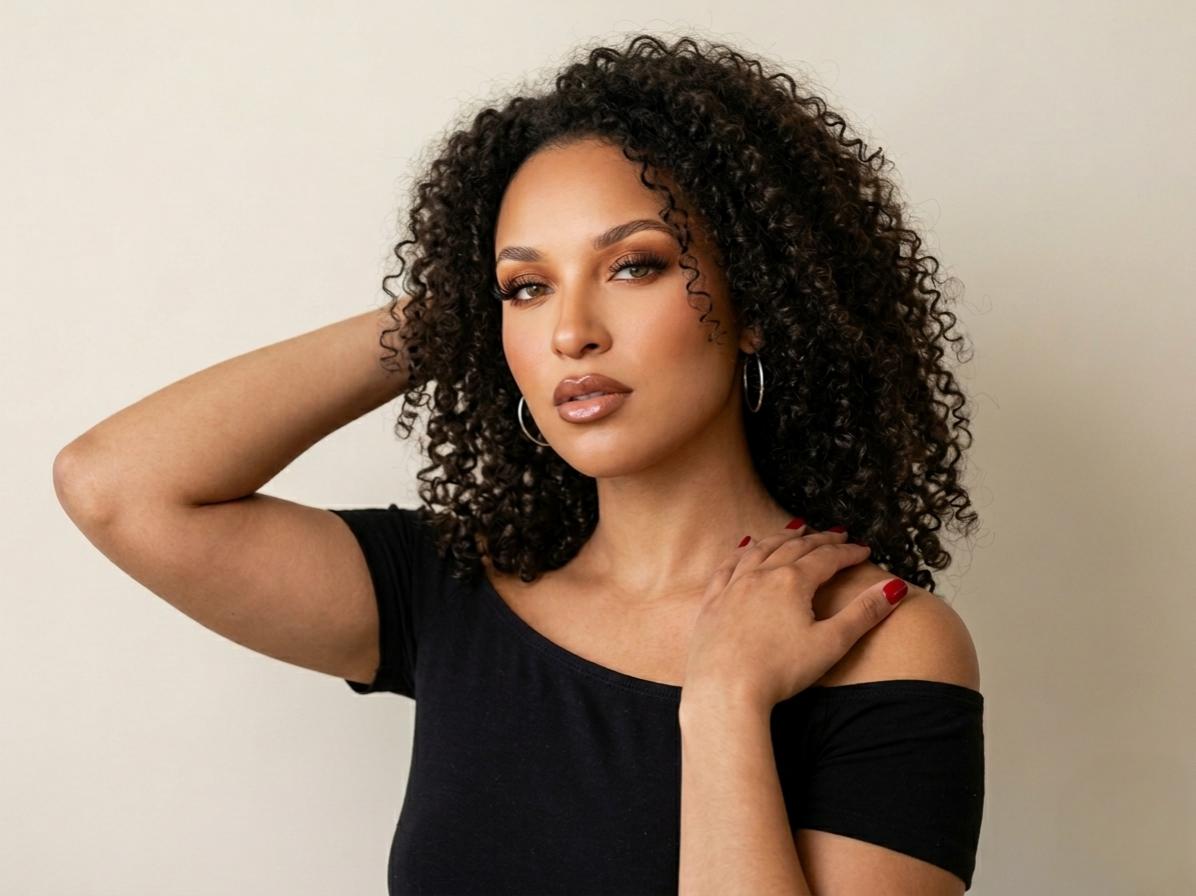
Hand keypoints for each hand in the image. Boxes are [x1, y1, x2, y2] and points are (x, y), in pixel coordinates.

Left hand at [681, 521, 908, 711]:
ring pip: (760, 550)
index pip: (827, 558)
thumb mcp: (831, 643)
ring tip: (795, 531)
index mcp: (792, 582)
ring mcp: (733, 586)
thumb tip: (894, 588)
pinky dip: (741, 552)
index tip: (863, 550)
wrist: (724, 690)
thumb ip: (863, 613)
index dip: (848, 553)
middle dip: (819, 539)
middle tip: (836, 534)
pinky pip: (728, 565)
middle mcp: (761, 575)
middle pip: (795, 547)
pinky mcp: (712, 601)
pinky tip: (745, 547)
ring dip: (781, 538)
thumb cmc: (780, 671)